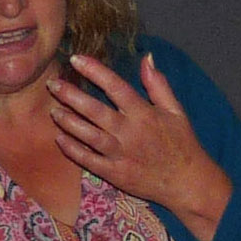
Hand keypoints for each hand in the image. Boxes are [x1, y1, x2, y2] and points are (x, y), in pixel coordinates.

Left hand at [47, 53, 232, 240]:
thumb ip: (158, 84)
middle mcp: (130, 132)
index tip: (76, 59)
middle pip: (94, 110)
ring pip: (87, 135)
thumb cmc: (182, 144)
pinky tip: (60, 138)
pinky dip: (72, 149)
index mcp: (144, 114)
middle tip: (53, 84)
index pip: (115, 86)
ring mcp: (120, 154)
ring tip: (53, 110)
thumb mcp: (176, 110)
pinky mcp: (115, 173)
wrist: (187, 183)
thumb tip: (147, 58)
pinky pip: (88, 160)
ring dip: (68, 121)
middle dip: (70, 95)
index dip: (94, 70)